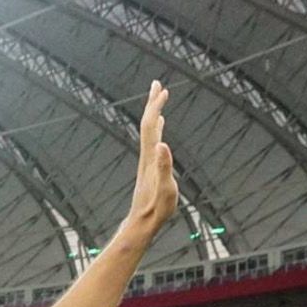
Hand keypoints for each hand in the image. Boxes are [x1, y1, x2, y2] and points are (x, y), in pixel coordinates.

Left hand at [124, 80, 176, 229]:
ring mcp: (148, 162)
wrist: (142, 223)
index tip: (162, 89)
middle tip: (157, 84)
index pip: (150, 126)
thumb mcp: (165, 189)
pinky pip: (153, 142)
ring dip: (154, 113)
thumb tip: (163, 144)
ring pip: (149, 131)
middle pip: (147, 124)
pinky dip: (156, 130)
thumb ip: (164, 167)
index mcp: (150, 158)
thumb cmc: (156, 210)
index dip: (155, 107)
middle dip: (152, 103)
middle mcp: (146, 156)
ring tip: (159, 99)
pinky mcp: (150, 168)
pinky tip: (160, 127)